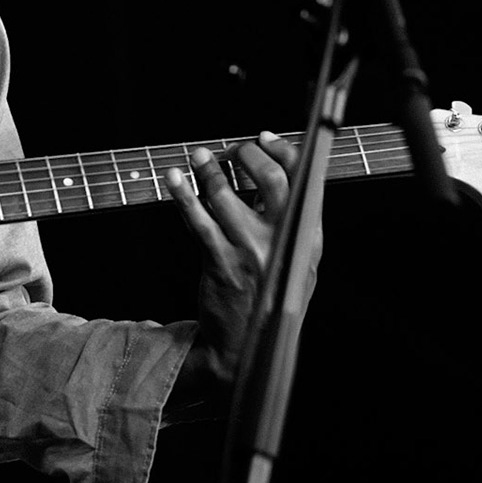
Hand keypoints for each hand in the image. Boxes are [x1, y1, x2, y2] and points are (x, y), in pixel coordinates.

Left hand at [165, 132, 321, 406]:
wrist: (247, 345)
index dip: (282, 151)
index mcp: (308, 237)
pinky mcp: (220, 263)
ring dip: (207, 170)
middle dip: (247, 155)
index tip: (263, 137)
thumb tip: (267, 167)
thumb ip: (288, 220)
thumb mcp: (296, 260)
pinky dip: (182, 195)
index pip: (304, 180)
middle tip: (231, 151)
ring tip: (197, 157)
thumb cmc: (269, 294)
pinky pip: (197, 220)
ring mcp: (251, 253)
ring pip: (226, 196)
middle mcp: (284, 242)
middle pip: (271, 180)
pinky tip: (173, 179)